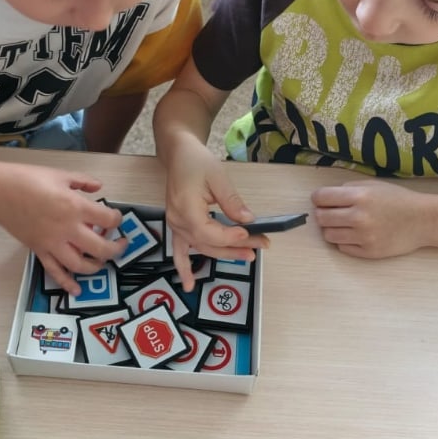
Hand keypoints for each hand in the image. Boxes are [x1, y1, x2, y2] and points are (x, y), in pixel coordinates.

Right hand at [0, 165, 125, 293]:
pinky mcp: (39, 251)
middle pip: (100, 248)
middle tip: (120, 244)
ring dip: (96, 266)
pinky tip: (76, 290)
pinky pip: (55, 271)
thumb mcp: (61, 175)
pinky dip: (66, 283)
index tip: (115, 217)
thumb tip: (99, 188)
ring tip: (101, 261)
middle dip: (115, 249)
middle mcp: (67, 229)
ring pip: (80, 265)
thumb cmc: (29, 179)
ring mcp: (53, 243)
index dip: (116, 219)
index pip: (107, 219)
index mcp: (76, 207)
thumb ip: (83, 182)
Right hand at [165, 138, 267, 290]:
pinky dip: (184, 268)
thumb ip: (232, 201)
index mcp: (186, 208)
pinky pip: (179, 251)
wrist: (178, 154)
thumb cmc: (196, 161)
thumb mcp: (217, 176)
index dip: (230, 237)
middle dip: (236, 247)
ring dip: (223, 254)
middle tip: (261, 246)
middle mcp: (178, 221)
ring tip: (248, 256)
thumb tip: (248, 220)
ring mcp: (175, 225)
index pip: (209, 233)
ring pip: (201, 248)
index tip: (251, 234)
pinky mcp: (178, 226)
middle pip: (208, 243)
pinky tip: (189, 285)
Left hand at [312, 179, 431, 257]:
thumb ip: (348, 188)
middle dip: (323, 214)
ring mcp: (363, 237)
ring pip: (328, 235)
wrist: (423, 220)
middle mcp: (359, 217)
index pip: (321, 198)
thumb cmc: (398, 199)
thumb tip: (324, 197)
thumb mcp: (373, 185)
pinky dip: (345, 241)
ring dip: (332, 229)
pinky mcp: (368, 252)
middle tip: (332, 212)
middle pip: (321, 218)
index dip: (318, 198)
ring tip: (344, 224)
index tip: (322, 200)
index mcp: (359, 196)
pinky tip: (356, 234)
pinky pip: (342, 247)